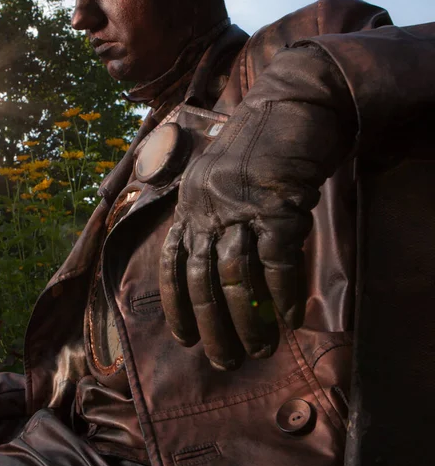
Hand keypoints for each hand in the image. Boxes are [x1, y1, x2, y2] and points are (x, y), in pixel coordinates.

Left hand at [160, 45, 355, 369]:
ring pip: (234, 276)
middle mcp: (206, 208)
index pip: (173, 264)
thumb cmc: (257, 145)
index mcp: (188, 204)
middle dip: (210, 327)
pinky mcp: (276, 205)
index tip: (183, 339)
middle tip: (223, 362)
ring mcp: (239, 207)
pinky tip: (289, 319)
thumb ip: (209, 214)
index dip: (175, 305)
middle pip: (201, 279)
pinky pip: (276, 260)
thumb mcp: (218, 177)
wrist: (292, 103)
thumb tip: (217, 264)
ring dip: (247, 320)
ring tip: (258, 351)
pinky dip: (281, 293)